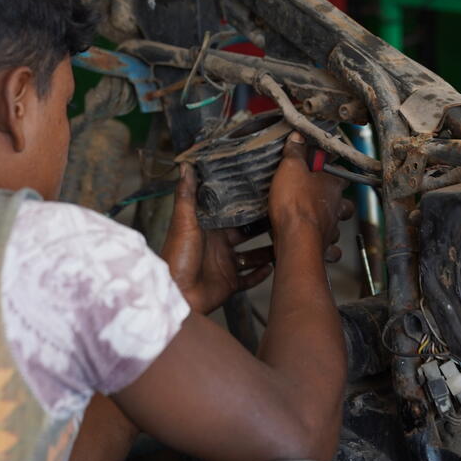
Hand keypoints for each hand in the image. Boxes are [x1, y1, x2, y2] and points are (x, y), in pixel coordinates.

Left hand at [161, 164, 273, 314]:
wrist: (178, 295)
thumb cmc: (176, 258)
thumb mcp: (183, 222)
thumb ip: (187, 195)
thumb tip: (185, 166)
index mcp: (207, 228)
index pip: (229, 213)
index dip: (244, 204)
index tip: (261, 192)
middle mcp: (218, 245)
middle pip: (245, 232)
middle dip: (261, 226)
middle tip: (281, 215)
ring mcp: (225, 264)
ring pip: (252, 255)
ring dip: (266, 250)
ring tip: (284, 241)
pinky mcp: (229, 283)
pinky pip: (250, 278)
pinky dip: (261, 274)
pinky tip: (273, 266)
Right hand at [268, 133, 352, 260]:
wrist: (295, 238)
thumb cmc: (294, 203)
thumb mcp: (290, 168)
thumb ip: (295, 152)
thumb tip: (298, 136)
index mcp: (331, 184)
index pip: (340, 172)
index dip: (334, 168)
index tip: (325, 165)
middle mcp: (336, 206)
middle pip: (345, 201)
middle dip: (337, 200)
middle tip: (323, 196)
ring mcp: (331, 227)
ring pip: (337, 225)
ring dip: (331, 223)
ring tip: (317, 221)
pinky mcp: (323, 247)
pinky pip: (331, 249)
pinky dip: (328, 249)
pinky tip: (320, 246)